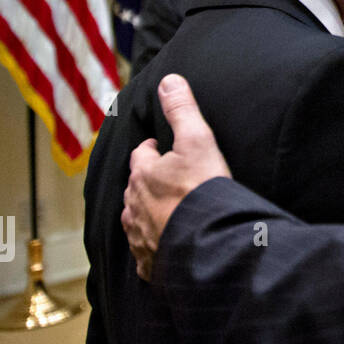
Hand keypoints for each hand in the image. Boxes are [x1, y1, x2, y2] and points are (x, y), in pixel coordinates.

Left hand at [122, 74, 230, 281]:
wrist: (210, 243)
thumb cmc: (202, 190)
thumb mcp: (197, 140)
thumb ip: (182, 109)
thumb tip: (168, 80)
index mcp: (142, 175)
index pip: (140, 156)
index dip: (152, 151)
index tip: (162, 150)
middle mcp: (133, 207)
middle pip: (135, 189)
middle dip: (148, 183)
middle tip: (169, 181)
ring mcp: (140, 237)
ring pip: (137, 221)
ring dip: (148, 215)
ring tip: (167, 213)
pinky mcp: (150, 263)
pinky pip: (147, 254)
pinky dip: (154, 248)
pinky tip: (168, 247)